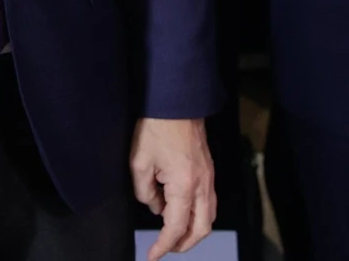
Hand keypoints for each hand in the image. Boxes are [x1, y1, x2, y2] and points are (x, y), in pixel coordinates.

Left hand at [130, 117, 214, 259]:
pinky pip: (209, 203)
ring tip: (174, 236)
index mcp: (184, 186)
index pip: (175, 227)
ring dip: (193, 232)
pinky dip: (198, 216)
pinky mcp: (208, 170)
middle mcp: (202, 186)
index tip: (152, 256)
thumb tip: (155, 206)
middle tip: (165, 249)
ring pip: (208, 217)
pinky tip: (182, 213)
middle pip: (201, 229)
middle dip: (184, 244)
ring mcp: (208, 178)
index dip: (164, 246)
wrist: (176, 103)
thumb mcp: (139, 163)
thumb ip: (145, 193)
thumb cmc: (156, 129)